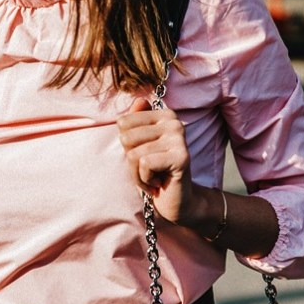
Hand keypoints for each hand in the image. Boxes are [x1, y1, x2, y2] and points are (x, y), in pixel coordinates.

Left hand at [117, 98, 194, 225]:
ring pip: (134, 154)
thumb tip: (139, 100)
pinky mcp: (181, 157)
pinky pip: (145, 164)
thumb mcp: (139, 148)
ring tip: (152, 180)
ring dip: (138, 175)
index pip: (123, 124)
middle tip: (147, 172)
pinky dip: (145, 180)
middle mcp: (173, 122)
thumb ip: (136, 124)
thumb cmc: (155, 175)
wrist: (176, 202)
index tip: (142, 159)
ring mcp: (179, 138)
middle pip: (126, 138)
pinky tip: (158, 184)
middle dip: (131, 162)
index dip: (126, 147)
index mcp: (164, 115)